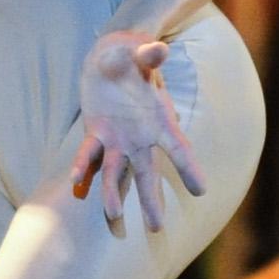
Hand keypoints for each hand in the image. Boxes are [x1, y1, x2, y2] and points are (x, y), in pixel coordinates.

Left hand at [65, 31, 205, 239]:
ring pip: (118, 173)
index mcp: (160, 119)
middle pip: (148, 173)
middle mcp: (141, 136)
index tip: (201, 191)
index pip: (178, 148)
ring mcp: (118, 139)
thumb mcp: (139, 54)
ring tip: (113, 217)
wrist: (110, 58)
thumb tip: (158, 49)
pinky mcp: (96, 134)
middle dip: (152, 200)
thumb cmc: (132, 55)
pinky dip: (84, 167)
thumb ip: (148, 56)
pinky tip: (76, 181)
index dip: (189, 168)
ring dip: (114, 194)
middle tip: (156, 228)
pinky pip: (90, 154)